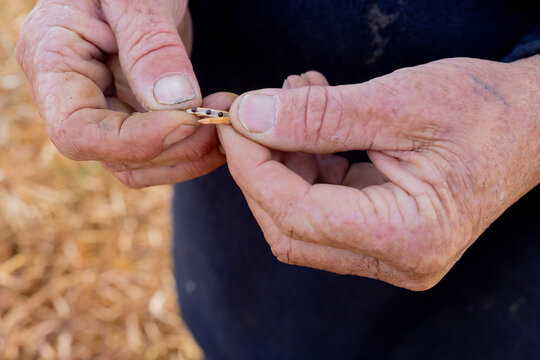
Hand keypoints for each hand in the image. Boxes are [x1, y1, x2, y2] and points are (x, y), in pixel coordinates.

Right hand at [16, 0, 225, 187]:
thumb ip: (151, 46)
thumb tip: (176, 103)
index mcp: (53, 60)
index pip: (77, 131)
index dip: (133, 140)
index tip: (189, 122)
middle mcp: (72, 95)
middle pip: (114, 155)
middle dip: (173, 148)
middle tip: (220, 122)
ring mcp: (103, 108)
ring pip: (140, 163)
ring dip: (188, 154)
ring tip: (225, 123)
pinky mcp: (132, 114)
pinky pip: (158, 150)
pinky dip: (191, 147)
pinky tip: (218, 128)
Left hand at [218, 57, 539, 289]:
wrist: (530, 125)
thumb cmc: (484, 112)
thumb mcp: (400, 102)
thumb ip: (319, 114)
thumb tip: (249, 117)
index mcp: (408, 237)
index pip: (298, 214)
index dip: (253, 168)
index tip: (232, 121)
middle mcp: (397, 260)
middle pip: (291, 227)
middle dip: (260, 168)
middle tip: (250, 112)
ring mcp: (389, 253)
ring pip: (301, 219)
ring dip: (283, 161)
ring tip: (291, 99)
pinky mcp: (383, 234)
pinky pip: (323, 208)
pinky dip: (305, 165)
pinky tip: (311, 121)